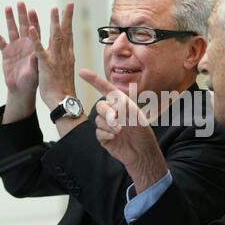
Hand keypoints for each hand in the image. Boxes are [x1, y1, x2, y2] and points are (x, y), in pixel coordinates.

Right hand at [0, 2, 40, 121]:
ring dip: (10, 20)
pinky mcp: (6, 53)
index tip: (33, 10)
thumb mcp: (36, 70)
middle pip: (23, 27)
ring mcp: (15, 48)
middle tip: (21, 2)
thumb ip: (36, 60)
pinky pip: (0, 42)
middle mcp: (26, 45)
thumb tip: (38, 51)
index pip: (35, 32)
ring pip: (12, 31)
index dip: (34, 21)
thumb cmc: (33, 81)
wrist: (22, 89)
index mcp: (35, 48)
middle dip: (22, 15)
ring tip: (8, 7)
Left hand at [28, 3, 75, 110]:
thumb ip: (66, 61)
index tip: (69, 12)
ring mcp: (56, 59)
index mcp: (68, 56)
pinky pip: (40, 50)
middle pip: (66, 33)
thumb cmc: (64, 89)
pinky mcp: (46, 66)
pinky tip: (32, 29)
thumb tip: (68, 56)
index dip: (69, 23)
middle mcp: (64, 55)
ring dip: (54, 22)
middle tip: (68, 4)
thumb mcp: (67, 72)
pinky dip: (36, 39)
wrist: (63, 101)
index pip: (69, 36)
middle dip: (66, 17)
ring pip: (55, 37)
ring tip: (53, 9)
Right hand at [79, 68, 167, 193]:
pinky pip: (98, 132)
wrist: (142, 152)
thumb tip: (111, 104)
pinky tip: (114, 138)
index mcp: (121, 104)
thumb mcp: (137, 116)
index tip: (82, 72)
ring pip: (98, 120)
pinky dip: (106, 134)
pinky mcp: (104, 137)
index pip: (105, 89)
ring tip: (120, 131)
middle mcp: (113, 112)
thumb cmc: (143, 132)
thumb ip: (124, 107)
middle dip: (107, 112)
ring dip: (108, 125)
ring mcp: (107, 125)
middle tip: (117, 121)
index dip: (94, 80)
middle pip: (100, 106)